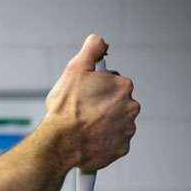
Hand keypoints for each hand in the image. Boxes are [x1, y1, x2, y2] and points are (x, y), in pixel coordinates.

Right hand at [45, 34, 139, 170]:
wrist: (60, 142)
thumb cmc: (65, 109)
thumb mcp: (74, 69)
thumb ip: (91, 49)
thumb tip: (99, 41)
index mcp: (122, 87)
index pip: (114, 85)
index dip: (97, 90)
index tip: (85, 96)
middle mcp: (130, 108)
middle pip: (117, 105)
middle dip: (103, 108)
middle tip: (82, 112)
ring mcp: (126, 130)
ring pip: (116, 124)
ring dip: (103, 125)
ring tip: (83, 128)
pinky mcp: (121, 149)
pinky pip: (114, 143)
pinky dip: (103, 142)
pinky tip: (88, 140)